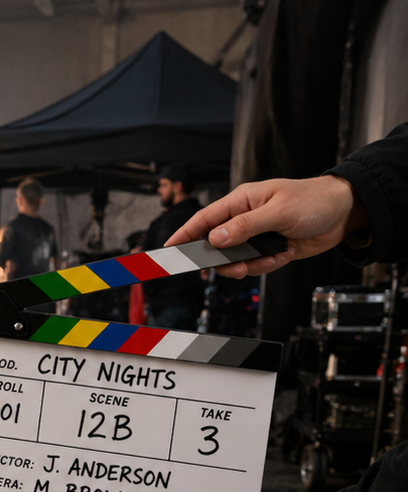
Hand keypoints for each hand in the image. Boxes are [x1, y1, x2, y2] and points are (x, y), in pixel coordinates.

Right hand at [164, 175, 368, 277]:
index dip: (185, 233)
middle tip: (241, 267)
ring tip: (274, 256)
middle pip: (217, 246)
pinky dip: (269, 264)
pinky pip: (256, 265)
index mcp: (242, 201)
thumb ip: (245, 226)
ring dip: (253, 265)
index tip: (169, 249)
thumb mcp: (278, 211)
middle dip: (227, 261)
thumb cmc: (314, 201)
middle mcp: (245, 219)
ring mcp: (256, 235)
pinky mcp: (268, 249)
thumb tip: (216, 238)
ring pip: (236, 260)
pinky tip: (286, 253)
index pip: (205, 218)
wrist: (345, 213)